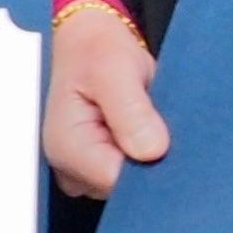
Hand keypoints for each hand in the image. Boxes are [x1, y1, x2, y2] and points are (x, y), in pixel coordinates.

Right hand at [43, 2, 169, 198]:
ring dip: (148, 155)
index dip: (147, 164)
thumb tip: (152, 150)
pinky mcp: (99, 168)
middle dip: (149, 159)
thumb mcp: (114, 69)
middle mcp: (71, 169)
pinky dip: (144, 154)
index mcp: (66, 148)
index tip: (165, 138)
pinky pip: (130, 173)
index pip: (116, 182)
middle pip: (124, 188)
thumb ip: (130, 111)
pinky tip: (148, 129)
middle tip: (158, 119)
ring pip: (130, 182)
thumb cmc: (97, 51)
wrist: (91, 44)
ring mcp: (85, 172)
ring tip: (149, 118)